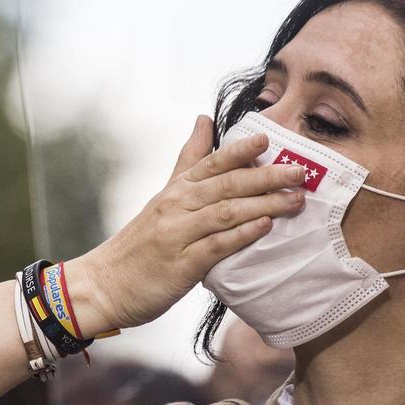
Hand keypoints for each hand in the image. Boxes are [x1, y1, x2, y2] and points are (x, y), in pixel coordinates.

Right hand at [65, 115, 305, 333]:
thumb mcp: (163, 196)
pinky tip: (265, 227)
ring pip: (226, 211)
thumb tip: (204, 119)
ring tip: (295, 199)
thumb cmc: (139, 244)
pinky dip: (242, 234)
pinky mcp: (181, 265)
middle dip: (266, 175)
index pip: (212, 162)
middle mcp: (176, 206)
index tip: (270, 139)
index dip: (241, 150)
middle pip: (227, 184)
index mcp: (175, 190)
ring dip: (264, 203)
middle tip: (301, 171)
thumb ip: (188, 160)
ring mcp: (178, 234)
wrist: (104, 285)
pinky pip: (216, 245)